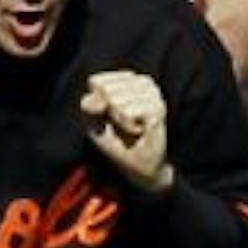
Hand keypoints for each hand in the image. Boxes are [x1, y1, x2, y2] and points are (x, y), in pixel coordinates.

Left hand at [81, 68, 172, 193]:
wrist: (141, 168)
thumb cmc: (118, 143)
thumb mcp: (94, 123)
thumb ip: (89, 105)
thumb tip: (101, 96)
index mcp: (128, 79)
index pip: (96, 82)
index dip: (96, 104)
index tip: (109, 117)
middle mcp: (143, 82)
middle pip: (105, 90)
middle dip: (109, 113)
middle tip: (124, 126)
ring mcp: (153, 94)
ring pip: (116, 101)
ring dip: (120, 122)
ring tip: (133, 129)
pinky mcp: (157, 108)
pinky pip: (127, 113)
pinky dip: (128, 126)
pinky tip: (139, 131)